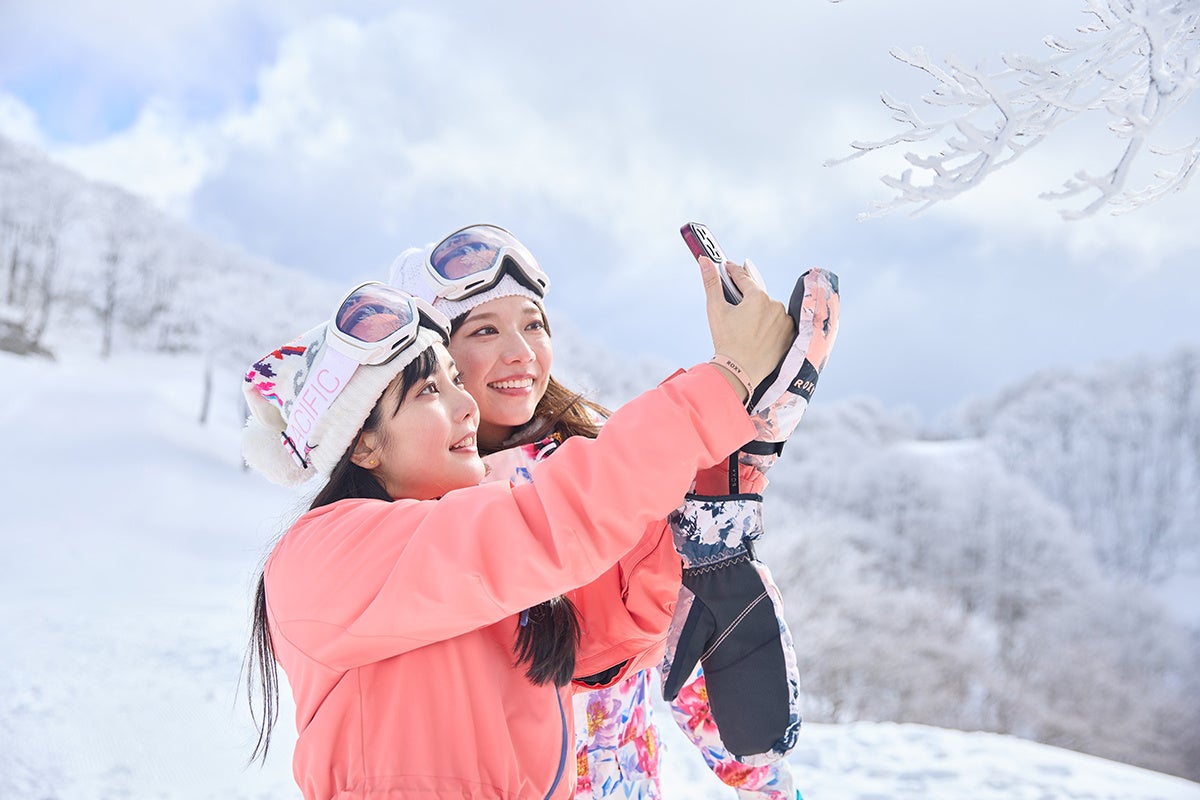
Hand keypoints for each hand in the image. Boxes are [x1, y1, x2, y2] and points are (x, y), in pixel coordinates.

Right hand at [699, 257, 792, 391]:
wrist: (739, 371)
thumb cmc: (726, 341)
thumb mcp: (716, 310)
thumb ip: (711, 283)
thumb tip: (705, 260)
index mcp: (758, 297)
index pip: (743, 278)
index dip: (733, 271)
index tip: (726, 267)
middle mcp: (775, 305)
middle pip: (757, 296)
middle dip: (746, 298)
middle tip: (734, 306)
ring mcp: (785, 320)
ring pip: (769, 310)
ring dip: (759, 312)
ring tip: (747, 325)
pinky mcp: (790, 334)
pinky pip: (779, 323)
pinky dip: (770, 325)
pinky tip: (758, 334)